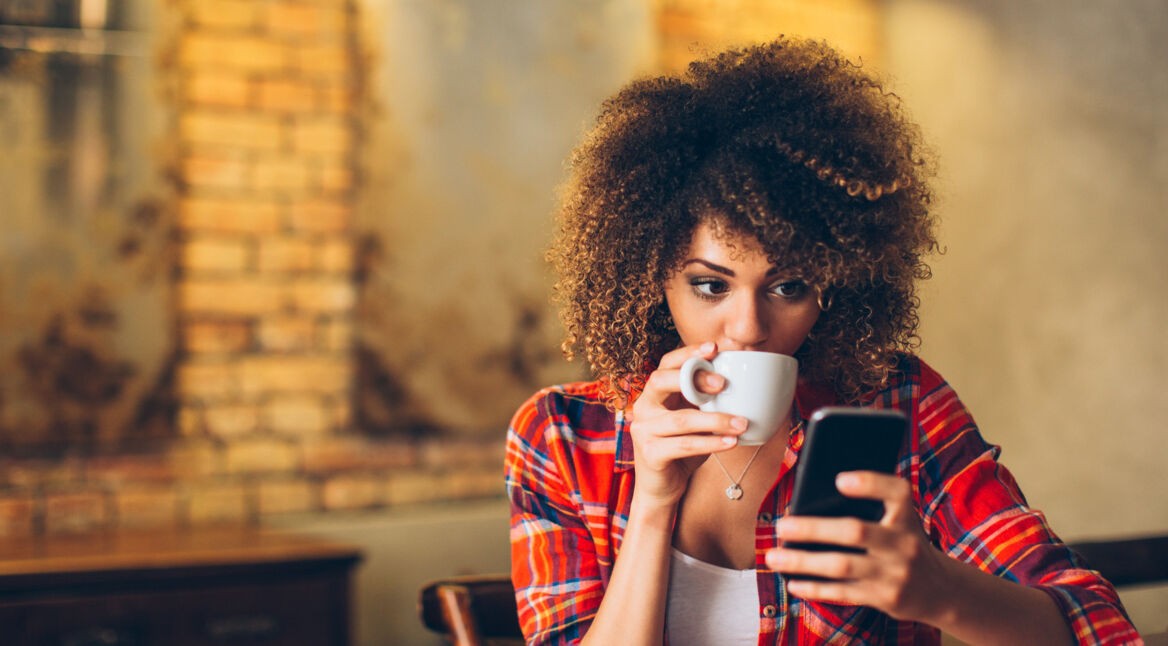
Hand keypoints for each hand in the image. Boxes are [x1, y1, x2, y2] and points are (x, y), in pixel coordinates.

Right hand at [628, 342, 748, 506]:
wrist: (662, 488)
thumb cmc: (682, 450)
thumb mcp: (694, 420)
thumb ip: (706, 401)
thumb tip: (743, 382)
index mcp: (654, 394)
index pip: (666, 364)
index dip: (688, 353)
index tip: (714, 348)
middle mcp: (643, 407)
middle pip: (661, 381)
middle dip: (694, 378)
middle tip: (724, 384)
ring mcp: (643, 430)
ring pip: (681, 419)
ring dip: (716, 419)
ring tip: (742, 422)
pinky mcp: (650, 453)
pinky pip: (685, 445)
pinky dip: (711, 443)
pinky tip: (731, 442)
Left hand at [765, 471, 950, 622]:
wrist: (940, 589)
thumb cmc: (903, 542)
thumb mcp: (899, 520)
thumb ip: (870, 505)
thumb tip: (812, 497)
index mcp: (907, 515)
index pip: (896, 492)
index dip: (869, 484)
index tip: (839, 480)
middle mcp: (904, 543)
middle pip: (856, 531)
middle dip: (814, 528)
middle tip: (781, 525)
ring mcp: (894, 573)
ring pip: (842, 566)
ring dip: (803, 561)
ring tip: (773, 557)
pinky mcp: (885, 598)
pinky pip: (843, 593)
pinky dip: (815, 588)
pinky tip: (793, 582)